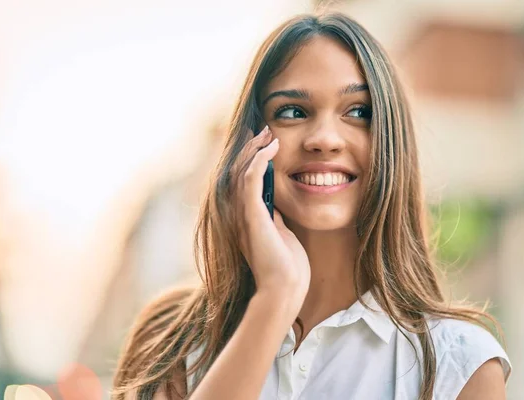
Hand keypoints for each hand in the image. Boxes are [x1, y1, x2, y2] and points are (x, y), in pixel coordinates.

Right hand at [230, 126, 309, 307]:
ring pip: (240, 171)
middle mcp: (238, 214)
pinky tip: (271, 147)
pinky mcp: (252, 216)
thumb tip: (276, 203)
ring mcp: (243, 215)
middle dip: (250, 149)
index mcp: (245, 218)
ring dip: (254, 149)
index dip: (250, 159)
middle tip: (264, 131)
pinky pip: (251, 179)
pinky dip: (259, 160)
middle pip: (237, 171)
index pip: (241, 181)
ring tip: (268, 134)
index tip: (264, 143)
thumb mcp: (280, 234)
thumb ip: (273, 218)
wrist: (285, 290)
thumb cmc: (286, 268)